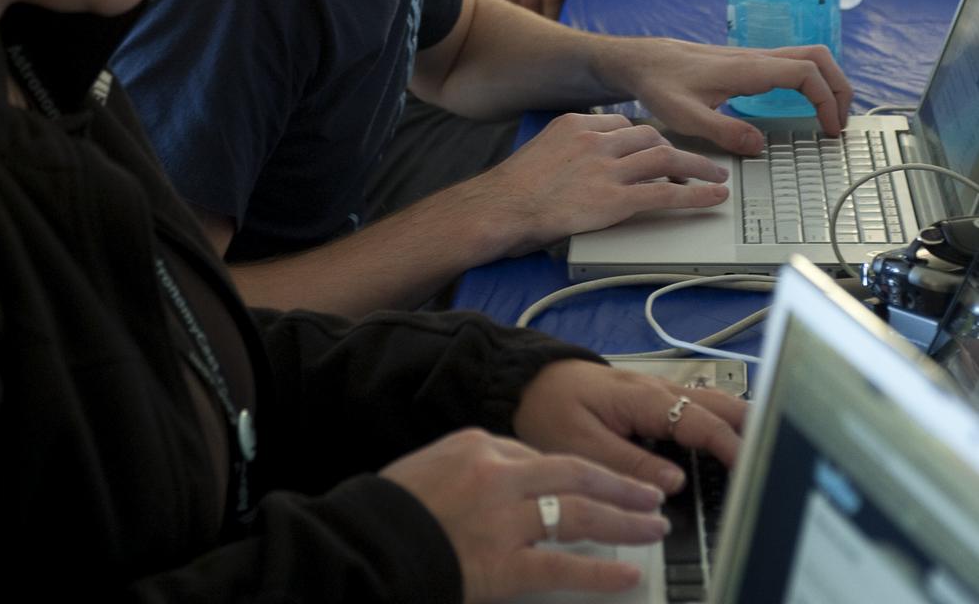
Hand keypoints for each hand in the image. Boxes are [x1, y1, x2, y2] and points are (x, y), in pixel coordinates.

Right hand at [381, 428, 666, 602]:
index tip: (596, 482)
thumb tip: (513, 476)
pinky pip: (563, 565)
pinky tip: (628, 574)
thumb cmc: (393, 509)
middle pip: (575, 472)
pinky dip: (601, 570)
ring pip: (579, 512)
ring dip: (623, 520)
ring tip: (652, 527)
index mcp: (478, 443)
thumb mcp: (433, 466)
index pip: (539, 453)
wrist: (366, 545)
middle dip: (618, 485)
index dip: (575, 472)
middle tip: (651, 494)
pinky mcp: (505, 564)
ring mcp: (505, 518)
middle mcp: (499, 473)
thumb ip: (475, 466)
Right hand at [485, 113, 729, 252]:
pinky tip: (712, 198)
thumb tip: (583, 164)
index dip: (647, 137)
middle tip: (696, 162)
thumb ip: (568, 151)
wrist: (500, 208)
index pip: (625, 123)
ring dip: (697, 167)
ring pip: (666, 158)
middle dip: (677, 148)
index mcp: (576, 125)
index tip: (659, 146)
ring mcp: (607, 169)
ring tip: (716, 175)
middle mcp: (596, 140)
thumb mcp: (541, 151)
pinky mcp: (615, 200)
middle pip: (650, 135)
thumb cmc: (513, 189)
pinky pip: (666, 194)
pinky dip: (696, 195)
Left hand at [514, 360, 747, 492]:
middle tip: (779, 454)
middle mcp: (657, 390)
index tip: (753, 470)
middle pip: (720, 404)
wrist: (526, 381)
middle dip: (752, 426)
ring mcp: (657, 393)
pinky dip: (721, 422)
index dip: (732, 447)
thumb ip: (629, 463)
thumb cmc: (548, 406)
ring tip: (768, 449)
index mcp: (643, 397)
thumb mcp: (581, 442)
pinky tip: (731, 442)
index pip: (702, 422)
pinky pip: (697, 409)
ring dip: (740, 422)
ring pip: (713, 403)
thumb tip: (673, 483)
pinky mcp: (652, 401)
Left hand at [626, 38, 852, 153]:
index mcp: (747, 68)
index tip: (830, 128)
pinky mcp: (747, 63)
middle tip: (841, 122)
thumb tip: (760, 146)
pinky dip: (810, 82)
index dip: (827, 99)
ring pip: (806, 57)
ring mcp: (752, 58)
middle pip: (817, 57)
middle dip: (839, 86)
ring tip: (830, 116)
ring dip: (827, 82)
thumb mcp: (685, 116)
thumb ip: (723, 132)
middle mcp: (755, 58)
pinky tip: (804, 105)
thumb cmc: (659, 84)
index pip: (805, 72)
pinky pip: (791, 65)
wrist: (642, 61)